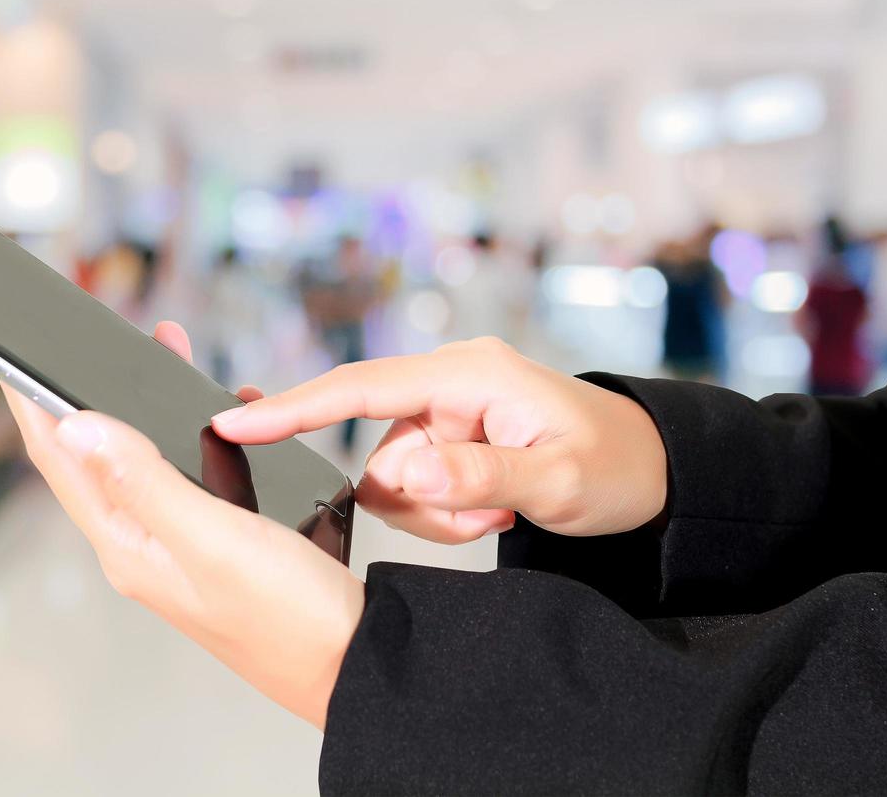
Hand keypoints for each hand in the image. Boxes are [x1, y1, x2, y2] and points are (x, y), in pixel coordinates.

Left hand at [1, 321, 364, 729]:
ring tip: (159, 354)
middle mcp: (144, 545)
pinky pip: (187, 473)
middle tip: (84, 340)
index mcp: (128, 546)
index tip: (7, 354)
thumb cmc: (289, 617)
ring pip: (143, 459)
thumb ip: (144, 479)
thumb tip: (75, 426)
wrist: (354, 665)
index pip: (60, 462)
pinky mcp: (217, 542)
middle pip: (94, 457)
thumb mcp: (212, 538)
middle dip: (85, 393)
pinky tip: (220, 413)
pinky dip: (192, 431)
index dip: (30, 404)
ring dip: (140, 406)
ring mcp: (179, 545)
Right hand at [212, 337, 666, 542]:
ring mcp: (445, 414)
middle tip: (491, 512)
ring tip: (503, 507)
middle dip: (426, 502)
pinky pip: (414, 489)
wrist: (653, 473)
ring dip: (441, 513)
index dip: (293, 407)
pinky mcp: (447, 439)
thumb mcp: (557, 478)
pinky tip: (494, 505)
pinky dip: (446, 513)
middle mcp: (446, 385)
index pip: (360, 387)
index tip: (233, 422)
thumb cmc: (616, 465)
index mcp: (467, 374)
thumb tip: (404, 475)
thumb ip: (478, 475)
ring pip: (395, 480)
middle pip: (380, 455)